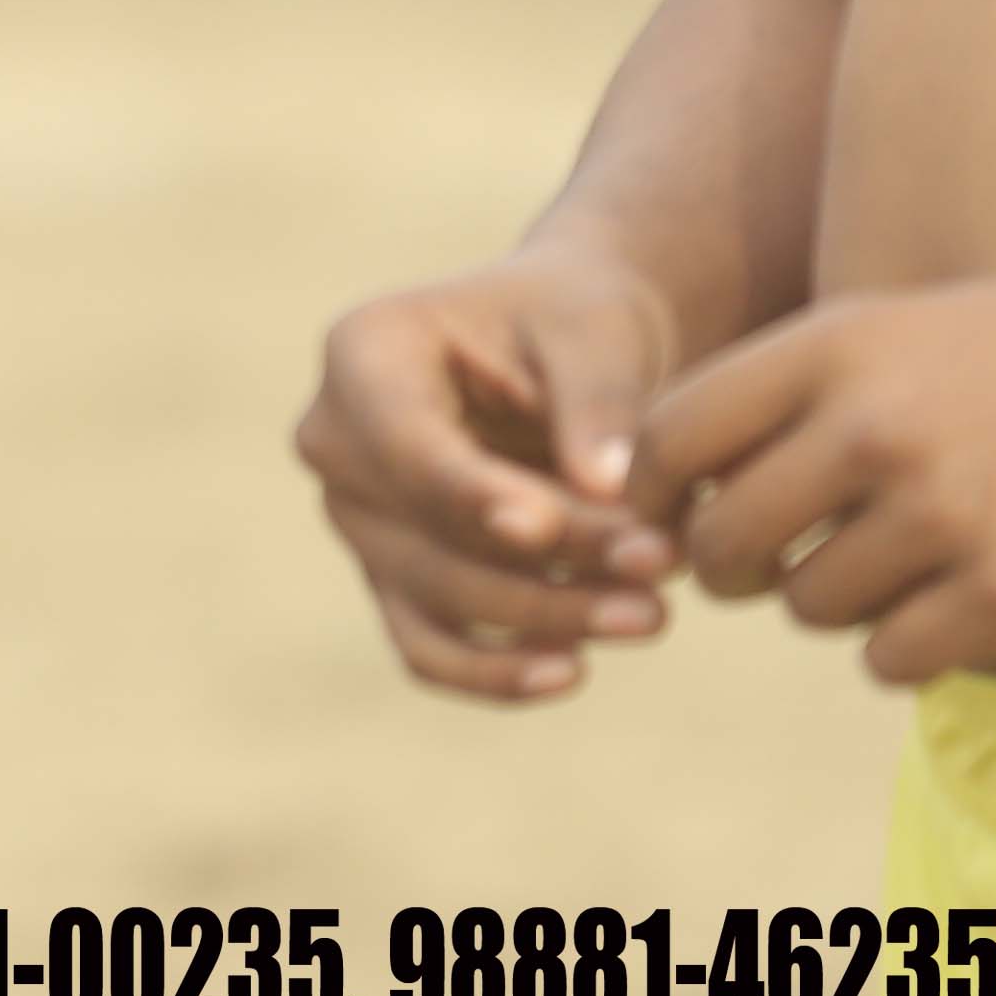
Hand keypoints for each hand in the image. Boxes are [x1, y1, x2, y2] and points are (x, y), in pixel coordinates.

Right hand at [294, 240, 683, 697]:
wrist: (574, 353)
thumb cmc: (579, 323)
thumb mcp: (597, 333)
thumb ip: (598, 403)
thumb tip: (604, 488)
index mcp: (362, 354)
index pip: (406, 442)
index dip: (470, 491)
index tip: (542, 527)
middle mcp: (336, 442)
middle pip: (426, 530)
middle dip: (547, 560)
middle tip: (659, 565)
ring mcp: (359, 517)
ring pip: (436, 597)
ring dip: (544, 617)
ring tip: (653, 613)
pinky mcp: (396, 576)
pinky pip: (426, 647)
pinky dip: (492, 672)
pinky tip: (572, 671)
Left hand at [635, 279, 995, 685]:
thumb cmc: (984, 370)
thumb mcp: (875, 337)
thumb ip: (763, 397)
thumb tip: (640, 489)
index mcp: (833, 351)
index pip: (672, 438)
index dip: (651, 494)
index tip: (666, 516)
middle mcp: (880, 429)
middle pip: (725, 541)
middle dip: (730, 565)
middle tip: (758, 564)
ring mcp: (947, 515)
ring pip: (806, 606)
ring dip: (829, 599)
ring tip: (882, 562)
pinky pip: (887, 656)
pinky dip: (902, 645)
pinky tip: (942, 602)